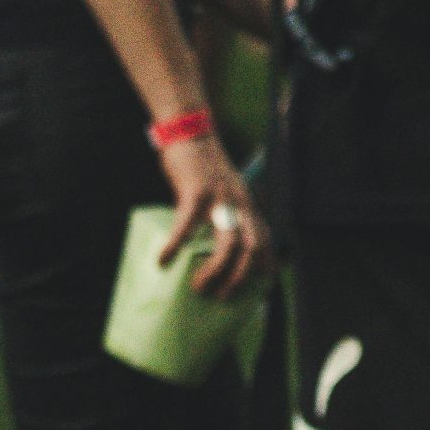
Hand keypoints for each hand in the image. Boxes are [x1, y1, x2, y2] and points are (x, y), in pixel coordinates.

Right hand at [155, 129, 266, 298]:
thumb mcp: (223, 190)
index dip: (266, 264)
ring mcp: (220, 198)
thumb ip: (223, 212)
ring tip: (198, 288)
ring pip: (228, 243)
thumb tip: (209, 243)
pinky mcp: (197, 192)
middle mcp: (240, 204)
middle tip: (222, 297)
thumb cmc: (202, 167)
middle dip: (240, 278)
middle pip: (252, 248)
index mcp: (246, 205)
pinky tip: (163, 260)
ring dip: (214, 271)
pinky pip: (187, 224)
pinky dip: (176, 245)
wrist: (191, 132)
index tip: (261, 285)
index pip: (265, 238)